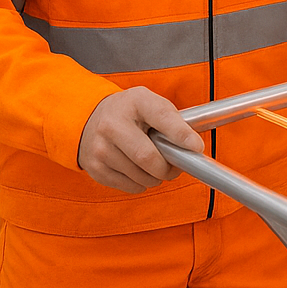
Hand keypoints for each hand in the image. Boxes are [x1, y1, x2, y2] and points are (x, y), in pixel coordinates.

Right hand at [78, 87, 204, 193]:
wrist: (90, 117)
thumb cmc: (129, 112)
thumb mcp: (150, 103)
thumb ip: (172, 120)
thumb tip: (192, 147)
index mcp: (135, 102)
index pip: (162, 117)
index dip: (181, 135)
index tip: (196, 147)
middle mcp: (113, 124)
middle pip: (148, 157)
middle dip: (168, 168)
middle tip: (175, 167)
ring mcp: (101, 147)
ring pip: (141, 176)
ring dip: (157, 177)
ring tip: (156, 166)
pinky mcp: (96, 168)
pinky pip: (130, 186)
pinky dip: (142, 183)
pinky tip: (139, 170)